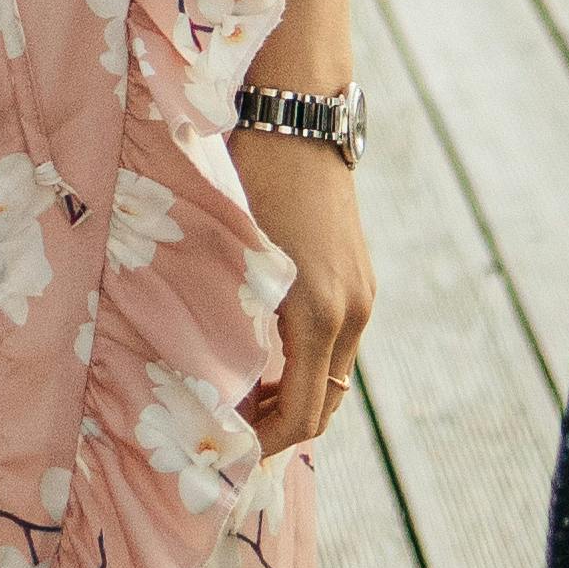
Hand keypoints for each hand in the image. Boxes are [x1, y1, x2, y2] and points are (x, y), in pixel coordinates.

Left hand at [235, 128, 373, 450]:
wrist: (298, 114)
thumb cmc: (250, 178)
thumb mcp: (233, 255)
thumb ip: (228, 319)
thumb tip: (206, 381)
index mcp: (317, 313)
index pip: (301, 416)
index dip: (264, 445)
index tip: (225, 453)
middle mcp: (351, 312)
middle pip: (323, 406)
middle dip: (280, 429)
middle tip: (229, 437)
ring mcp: (362, 294)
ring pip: (333, 377)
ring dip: (294, 398)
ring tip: (241, 401)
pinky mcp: (361, 277)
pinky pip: (338, 345)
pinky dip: (307, 366)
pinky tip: (266, 356)